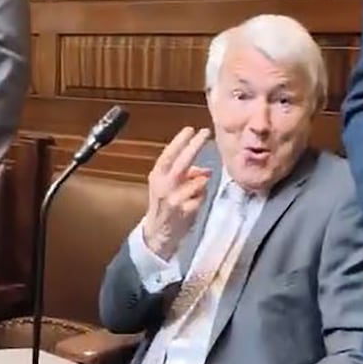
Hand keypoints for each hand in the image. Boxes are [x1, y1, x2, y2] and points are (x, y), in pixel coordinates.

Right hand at [143, 127, 211, 259]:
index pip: (168, 154)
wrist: (158, 234)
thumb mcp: (168, 187)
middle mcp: (163, 186)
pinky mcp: (183, 211)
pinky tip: (194, 203)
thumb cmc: (165, 207)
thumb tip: (205, 169)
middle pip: (181, 162)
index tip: (190, 129)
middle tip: (205, 133)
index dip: (179, 141)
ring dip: (201, 182)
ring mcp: (173, 199)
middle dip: (194, 146)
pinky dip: (201, 198)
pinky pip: (200, 198)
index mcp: (156, 176)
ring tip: (195, 190)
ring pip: (196, 182)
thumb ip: (184, 175)